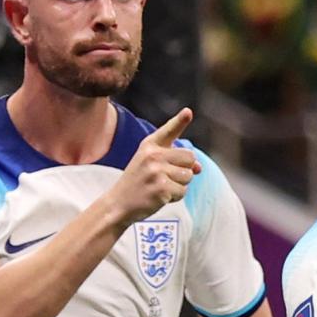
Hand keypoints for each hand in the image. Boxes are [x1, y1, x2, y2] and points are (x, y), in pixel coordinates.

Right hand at [106, 107, 200, 224]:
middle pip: (190, 157)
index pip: (168, 131)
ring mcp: (157, 171)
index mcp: (149, 146)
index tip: (188, 112)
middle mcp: (153, 155)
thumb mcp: (150, 164)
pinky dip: (175, 197)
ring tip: (160, 187)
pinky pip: (183, 191)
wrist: (117, 204)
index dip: (180, 121)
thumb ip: (175, 160)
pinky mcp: (162, 188)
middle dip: (184, 170)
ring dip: (179, 185)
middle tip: (165, 178)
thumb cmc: (138, 183)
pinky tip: (159, 197)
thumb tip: (199, 167)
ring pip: (188, 176)